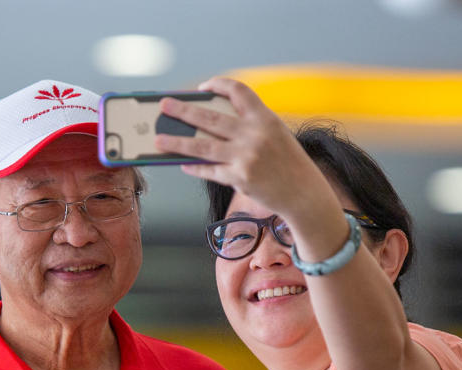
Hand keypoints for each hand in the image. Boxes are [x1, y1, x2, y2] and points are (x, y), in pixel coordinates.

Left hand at [155, 77, 326, 219]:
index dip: (218, 85)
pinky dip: (193, 167)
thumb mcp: (275, 134)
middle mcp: (254, 135)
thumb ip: (248, 126)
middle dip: (183, 111)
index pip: (238, 91)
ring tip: (158, 139)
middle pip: (210, 118)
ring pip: (202, 147)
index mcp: (264, 118)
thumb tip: (207, 127)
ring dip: (177, 142)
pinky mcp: (239, 178)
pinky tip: (181, 163)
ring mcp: (245, 157)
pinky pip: (209, 170)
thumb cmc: (288, 163)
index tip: (202, 88)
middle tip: (164, 105)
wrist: (303, 193)